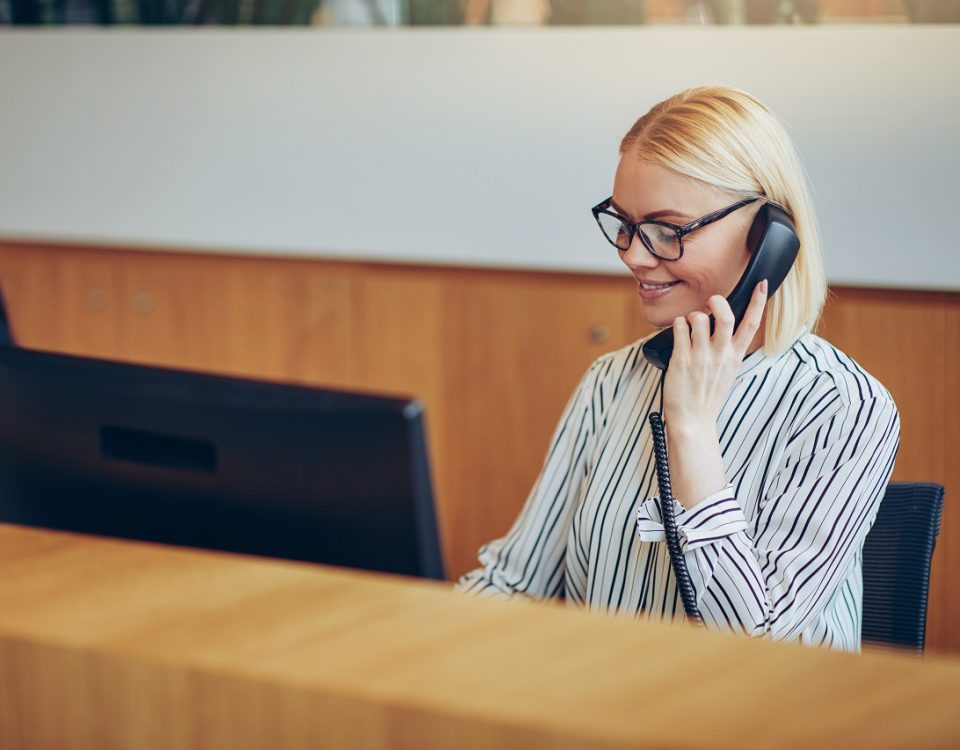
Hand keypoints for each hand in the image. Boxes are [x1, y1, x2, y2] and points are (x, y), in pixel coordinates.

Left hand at [663, 279, 768, 430]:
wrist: (693, 420)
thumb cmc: (707, 395)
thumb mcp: (727, 370)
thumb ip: (729, 348)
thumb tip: (723, 323)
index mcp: (736, 356)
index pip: (752, 324)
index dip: (758, 301)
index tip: (762, 284)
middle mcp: (721, 354)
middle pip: (726, 316)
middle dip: (717, 302)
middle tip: (711, 302)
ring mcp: (701, 356)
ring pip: (698, 318)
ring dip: (691, 316)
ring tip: (688, 325)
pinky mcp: (682, 359)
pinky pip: (679, 327)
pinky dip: (677, 324)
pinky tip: (679, 331)